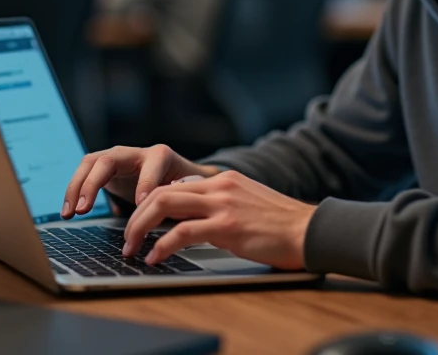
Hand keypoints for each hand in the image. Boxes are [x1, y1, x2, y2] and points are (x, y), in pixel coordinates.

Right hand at [61, 145, 217, 216]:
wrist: (173, 174)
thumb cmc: (182, 183)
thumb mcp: (188, 188)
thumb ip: (188, 194)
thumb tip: (190, 208)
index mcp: (161, 156)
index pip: (151, 166)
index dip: (146, 183)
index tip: (140, 204)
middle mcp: (135, 152)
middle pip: (109, 160)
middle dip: (94, 183)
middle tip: (85, 209)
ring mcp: (116, 157)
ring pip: (90, 164)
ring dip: (77, 188)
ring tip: (71, 213)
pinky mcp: (103, 168)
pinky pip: (83, 174)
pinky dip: (73, 191)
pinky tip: (68, 212)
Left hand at [121, 170, 315, 270]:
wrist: (310, 230)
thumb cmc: (282, 225)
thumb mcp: (248, 204)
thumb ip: (222, 205)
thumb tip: (196, 218)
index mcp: (223, 181)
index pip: (175, 184)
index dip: (151, 204)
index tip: (141, 223)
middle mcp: (219, 186)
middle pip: (162, 191)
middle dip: (137, 215)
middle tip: (127, 237)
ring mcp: (222, 204)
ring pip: (164, 206)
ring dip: (140, 228)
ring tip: (132, 248)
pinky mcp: (226, 226)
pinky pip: (181, 232)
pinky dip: (162, 245)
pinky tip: (155, 257)